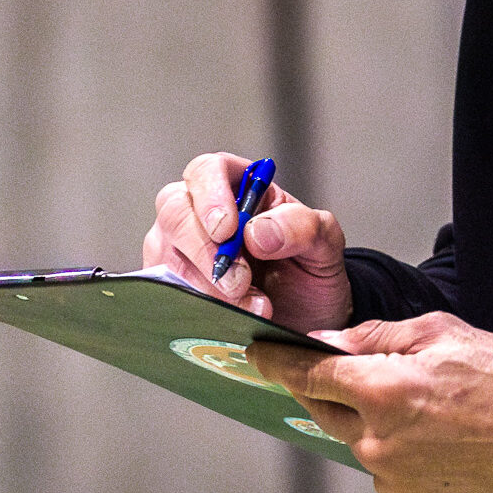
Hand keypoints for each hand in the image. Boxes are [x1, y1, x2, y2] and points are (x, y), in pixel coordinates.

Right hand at [141, 152, 352, 333]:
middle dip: (206, 250)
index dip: (210, 196)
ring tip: (252, 307)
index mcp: (238, 186)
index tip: (227, 230)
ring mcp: (179, 250)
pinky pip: (167, 294)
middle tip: (240, 283)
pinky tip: (230, 319)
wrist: (305, 322)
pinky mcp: (171, 287)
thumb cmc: (309, 272)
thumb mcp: (324, 244)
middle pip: (175, 212)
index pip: (207, 171)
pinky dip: (198, 309)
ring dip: (207, 287)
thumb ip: (302, 227)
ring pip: (168, 257)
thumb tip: (256, 231)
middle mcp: (198, 212)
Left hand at [247, 313, 492, 492]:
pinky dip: (396, 454)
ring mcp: (391, 479)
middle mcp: (376, 441)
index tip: (256, 353)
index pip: (308, 374)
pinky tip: (436, 440)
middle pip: (324, 410)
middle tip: (352, 372)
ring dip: (371, 423)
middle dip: (327, 388)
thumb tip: (328, 343)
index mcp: (382, 391)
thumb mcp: (440, 333)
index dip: (277, 362)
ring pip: (356, 442)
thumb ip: (375, 337)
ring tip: (424, 410)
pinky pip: (384, 472)